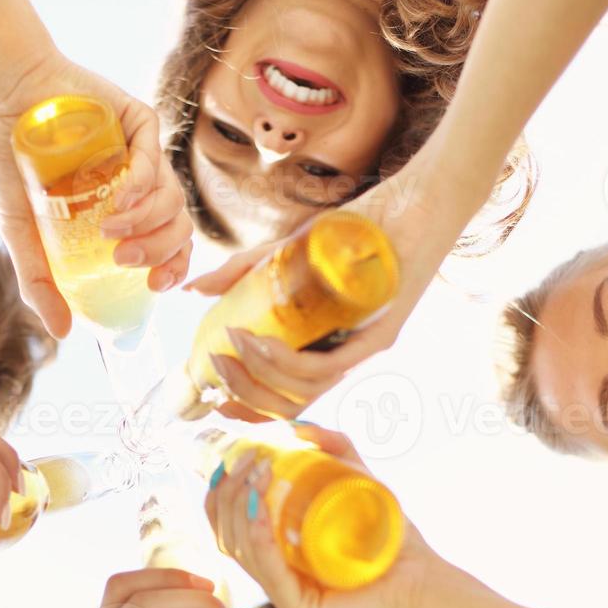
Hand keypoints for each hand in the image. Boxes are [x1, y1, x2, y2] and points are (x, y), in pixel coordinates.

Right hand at [0, 52, 191, 337]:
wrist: (2, 106)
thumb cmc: (12, 167)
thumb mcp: (22, 236)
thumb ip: (41, 284)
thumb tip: (64, 334)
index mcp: (126, 214)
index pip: (170, 247)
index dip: (173, 269)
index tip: (156, 286)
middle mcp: (140, 185)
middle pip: (178, 226)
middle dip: (160, 250)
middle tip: (125, 260)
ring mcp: (142, 153)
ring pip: (173, 197)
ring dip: (148, 221)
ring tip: (111, 231)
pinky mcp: (138, 122)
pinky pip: (155, 158)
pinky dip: (143, 184)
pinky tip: (121, 200)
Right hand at [183, 245, 403, 422]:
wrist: (413, 201)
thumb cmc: (356, 228)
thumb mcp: (288, 251)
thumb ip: (244, 273)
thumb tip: (194, 290)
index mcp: (326, 348)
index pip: (283, 398)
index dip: (244, 406)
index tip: (212, 396)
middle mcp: (346, 357)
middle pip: (288, 403)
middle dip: (242, 394)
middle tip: (214, 365)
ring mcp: (363, 350)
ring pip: (303, 389)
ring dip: (258, 374)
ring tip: (231, 345)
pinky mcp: (379, 336)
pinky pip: (325, 366)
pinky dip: (284, 361)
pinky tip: (257, 341)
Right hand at [203, 425, 462, 607]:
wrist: (434, 582)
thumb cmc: (398, 542)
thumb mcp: (361, 485)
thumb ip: (336, 453)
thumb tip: (297, 427)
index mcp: (278, 565)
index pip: (228, 529)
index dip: (221, 492)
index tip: (236, 457)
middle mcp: (277, 588)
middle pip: (227, 539)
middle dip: (228, 494)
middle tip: (251, 460)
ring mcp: (288, 606)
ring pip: (242, 554)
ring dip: (242, 508)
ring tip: (260, 472)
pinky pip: (270, 574)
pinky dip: (260, 538)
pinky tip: (262, 508)